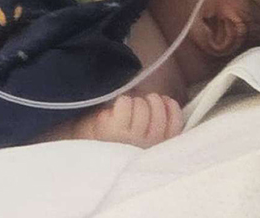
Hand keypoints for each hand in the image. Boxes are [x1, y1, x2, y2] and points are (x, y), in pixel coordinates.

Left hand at [65, 93, 185, 146]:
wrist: (83, 158)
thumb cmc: (114, 144)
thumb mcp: (141, 139)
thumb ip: (156, 125)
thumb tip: (166, 101)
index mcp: (158, 148)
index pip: (175, 120)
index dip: (169, 106)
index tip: (161, 101)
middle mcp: (149, 146)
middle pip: (157, 108)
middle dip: (148, 101)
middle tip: (137, 106)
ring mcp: (132, 138)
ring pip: (141, 104)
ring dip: (132, 103)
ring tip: (123, 112)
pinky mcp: (115, 131)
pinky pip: (125, 104)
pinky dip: (119, 103)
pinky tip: (113, 114)